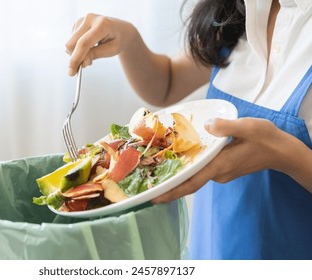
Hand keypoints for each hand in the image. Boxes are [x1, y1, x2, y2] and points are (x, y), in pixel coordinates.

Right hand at [66, 13, 138, 75]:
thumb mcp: (112, 50)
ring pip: (70, 43)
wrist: (121, 29)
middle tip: (81, 68)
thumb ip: (96, 55)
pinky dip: (77, 48)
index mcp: (101, 24)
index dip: (76, 58)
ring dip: (77, 53)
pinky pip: (71, 40)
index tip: (71, 72)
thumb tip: (82, 63)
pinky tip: (88, 48)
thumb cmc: (119, 40)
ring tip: (91, 55)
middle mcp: (90, 19)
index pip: (83, 43)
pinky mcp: (78, 23)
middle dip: (74, 58)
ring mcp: (82, 19)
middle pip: (72, 43)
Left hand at [152, 117, 289, 202]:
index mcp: (220, 165)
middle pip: (189, 182)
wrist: (282, 151)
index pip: (192, 183)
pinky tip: (179, 160)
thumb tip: (206, 125)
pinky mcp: (223, 169)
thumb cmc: (266, 139)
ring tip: (156, 172)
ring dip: (177, 175)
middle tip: (146, 186)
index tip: (154, 197)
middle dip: (168, 186)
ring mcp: (221, 173)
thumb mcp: (248, 127)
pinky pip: (202, 170)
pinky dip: (189, 168)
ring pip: (195, 175)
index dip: (172, 191)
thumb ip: (226, 126)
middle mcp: (218, 173)